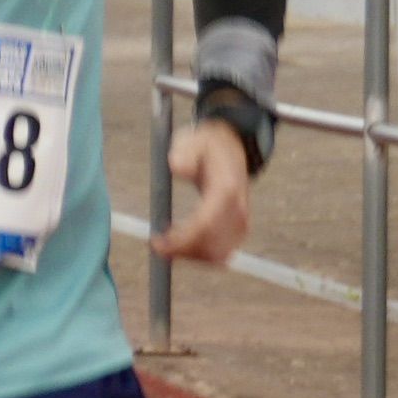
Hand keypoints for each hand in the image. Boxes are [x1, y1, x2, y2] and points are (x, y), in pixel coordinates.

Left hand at [161, 110, 259, 270]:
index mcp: (226, 189)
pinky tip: (181, 244)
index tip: (155, 243)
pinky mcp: (240, 228)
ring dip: (189, 256)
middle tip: (157, 245)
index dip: (180, 240)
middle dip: (181, 251)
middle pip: (211, 245)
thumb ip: (183, 153)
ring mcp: (242, 220)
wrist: (231, 146)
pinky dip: (200, 255)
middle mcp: (239, 209)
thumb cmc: (205, 144)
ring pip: (216, 254)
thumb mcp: (191, 141)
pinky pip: (220, 253)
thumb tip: (178, 168)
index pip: (205, 225)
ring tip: (167, 243)